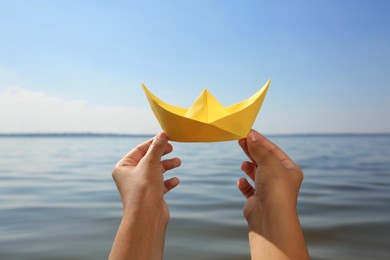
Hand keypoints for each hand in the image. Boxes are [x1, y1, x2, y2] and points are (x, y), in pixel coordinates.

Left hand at [109, 132, 180, 259]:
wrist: (147, 216)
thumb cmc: (144, 189)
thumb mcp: (151, 162)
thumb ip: (157, 147)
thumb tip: (162, 134)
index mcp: (123, 168)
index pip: (139, 150)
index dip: (153, 143)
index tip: (166, 137)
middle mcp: (130, 177)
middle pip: (148, 160)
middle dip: (162, 154)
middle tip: (172, 148)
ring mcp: (141, 187)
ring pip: (156, 171)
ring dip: (167, 166)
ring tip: (178, 162)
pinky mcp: (151, 196)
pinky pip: (161, 185)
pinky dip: (168, 181)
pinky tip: (175, 180)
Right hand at [237, 129, 308, 259]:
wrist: (270, 217)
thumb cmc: (275, 188)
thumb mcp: (268, 162)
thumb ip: (258, 148)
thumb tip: (250, 136)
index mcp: (290, 170)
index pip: (274, 151)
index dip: (261, 141)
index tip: (248, 132)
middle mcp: (281, 181)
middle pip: (264, 161)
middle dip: (253, 151)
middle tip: (240, 140)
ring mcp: (269, 191)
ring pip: (257, 174)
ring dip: (249, 167)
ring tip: (243, 164)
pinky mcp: (258, 201)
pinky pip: (249, 189)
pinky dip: (244, 184)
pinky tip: (241, 181)